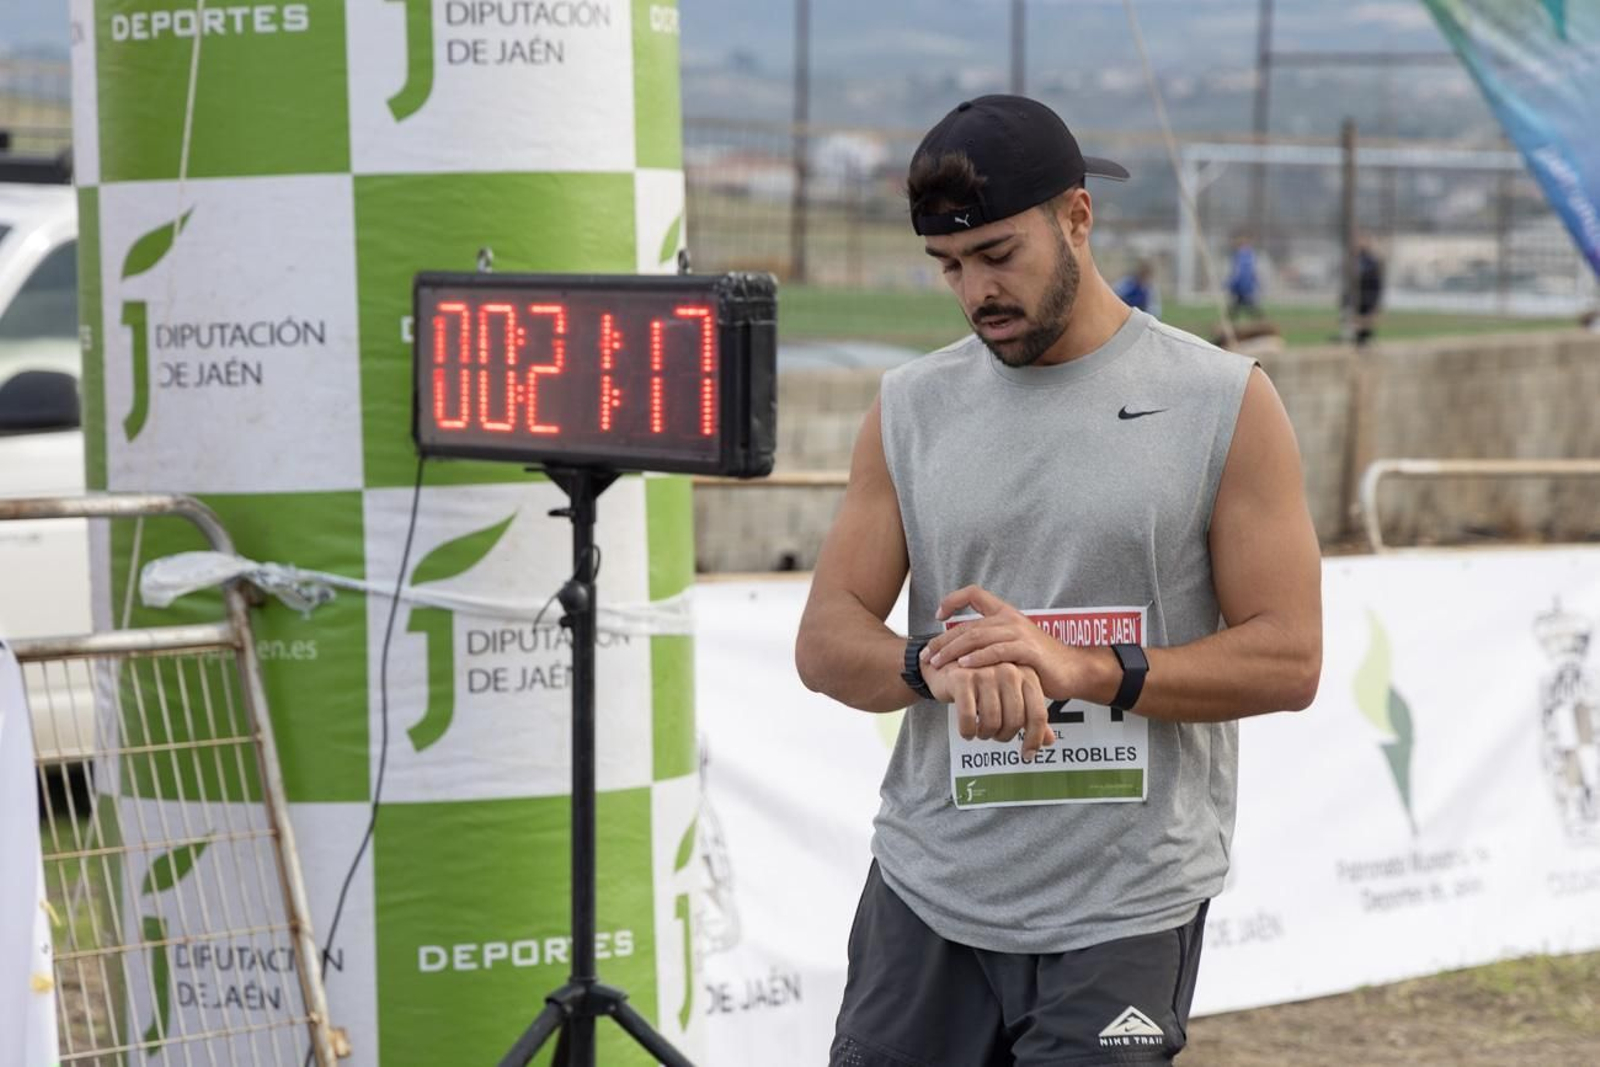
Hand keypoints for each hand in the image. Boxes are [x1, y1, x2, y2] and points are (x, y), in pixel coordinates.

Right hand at [921, 656, 1053, 759]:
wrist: (946, 664)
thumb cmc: (982, 683)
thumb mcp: (1010, 696)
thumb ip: (1030, 716)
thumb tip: (1049, 741)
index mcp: (1026, 674)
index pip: (1038, 714)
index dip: (1034, 739)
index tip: (1028, 755)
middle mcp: (1008, 670)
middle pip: (1015, 720)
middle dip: (1004, 736)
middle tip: (995, 737)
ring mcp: (985, 672)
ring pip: (992, 721)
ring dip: (985, 734)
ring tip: (981, 732)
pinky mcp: (961, 678)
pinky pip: (968, 717)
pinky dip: (967, 731)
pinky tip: (967, 732)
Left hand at [922, 585, 1083, 700]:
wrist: (1072, 669)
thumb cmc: (1038, 660)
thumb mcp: (1012, 644)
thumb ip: (990, 641)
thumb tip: (961, 648)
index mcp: (1005, 613)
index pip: (975, 593)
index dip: (953, 599)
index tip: (939, 615)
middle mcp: (1010, 619)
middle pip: (968, 625)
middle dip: (943, 640)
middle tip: (927, 655)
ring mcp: (1020, 633)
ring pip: (977, 637)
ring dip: (953, 651)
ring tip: (938, 662)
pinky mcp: (1028, 650)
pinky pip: (997, 652)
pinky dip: (978, 658)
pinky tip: (963, 666)